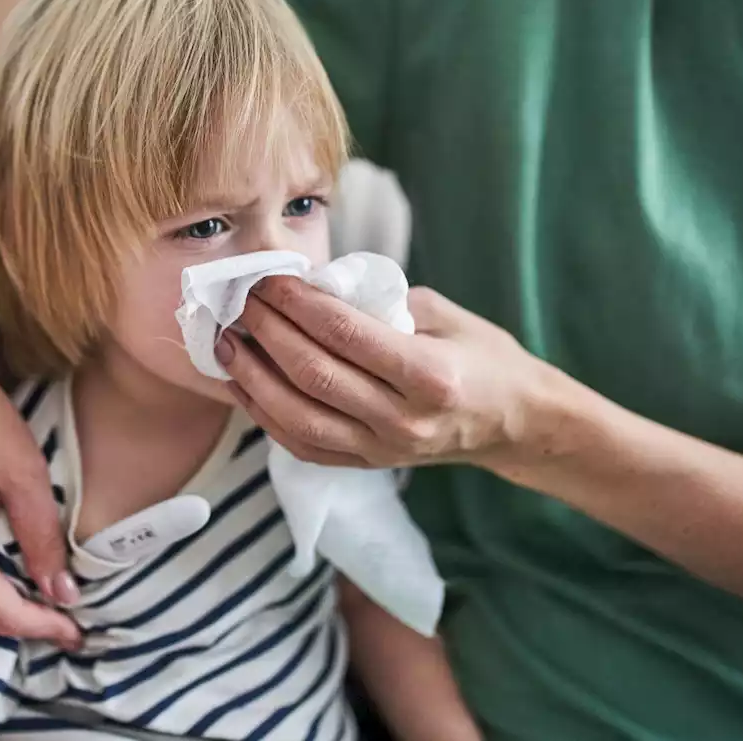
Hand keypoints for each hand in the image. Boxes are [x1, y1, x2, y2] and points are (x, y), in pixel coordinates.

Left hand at [218, 278, 567, 468]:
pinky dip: (264, 414)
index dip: (298, 303)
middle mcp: (403, 419)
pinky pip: (301, 444)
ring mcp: (382, 449)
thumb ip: (381, 301)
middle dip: (268, 331)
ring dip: (253, 376)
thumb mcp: (444, 314)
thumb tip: (314, 288)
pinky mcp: (366, 464)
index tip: (270, 278)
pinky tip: (243, 383)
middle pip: (313, 374)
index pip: (344, 334)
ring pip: (297, 416)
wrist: (513, 422)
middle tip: (242, 300)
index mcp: (429, 374)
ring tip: (229, 341)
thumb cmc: (482, 357)